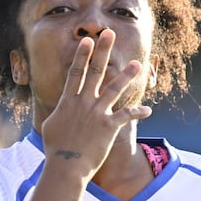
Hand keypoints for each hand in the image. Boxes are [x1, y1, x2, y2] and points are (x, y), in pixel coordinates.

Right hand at [39, 29, 148, 182]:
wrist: (66, 166)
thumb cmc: (55, 149)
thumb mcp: (51, 126)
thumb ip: (58, 113)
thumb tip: (59, 109)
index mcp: (68, 101)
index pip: (76, 73)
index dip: (82, 55)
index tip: (88, 40)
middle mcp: (83, 103)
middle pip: (94, 72)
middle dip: (102, 51)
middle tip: (109, 34)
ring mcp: (97, 113)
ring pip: (114, 89)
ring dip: (126, 75)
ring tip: (137, 64)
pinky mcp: (109, 127)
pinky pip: (126, 116)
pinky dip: (137, 113)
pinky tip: (148, 111)